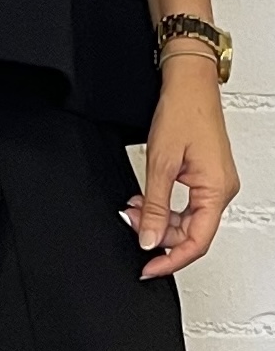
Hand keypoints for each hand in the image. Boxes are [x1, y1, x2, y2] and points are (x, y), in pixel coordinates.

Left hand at [120, 52, 239, 279]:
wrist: (188, 82)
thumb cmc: (182, 111)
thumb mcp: (160, 161)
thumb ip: (153, 204)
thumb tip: (147, 237)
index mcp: (215, 191)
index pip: (196, 242)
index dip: (170, 260)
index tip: (148, 268)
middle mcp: (221, 190)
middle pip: (191, 232)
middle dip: (157, 233)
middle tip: (130, 223)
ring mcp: (215, 183)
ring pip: (187, 218)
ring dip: (158, 218)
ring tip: (132, 208)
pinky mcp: (206, 174)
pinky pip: (187, 202)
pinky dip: (164, 204)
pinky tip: (144, 199)